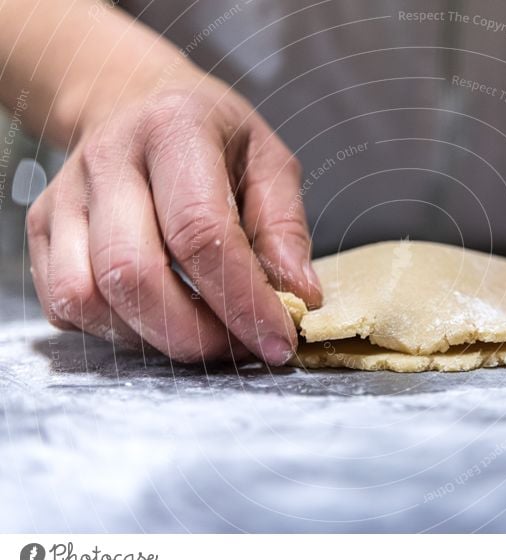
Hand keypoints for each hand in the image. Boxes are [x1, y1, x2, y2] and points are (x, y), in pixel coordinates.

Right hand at [26, 74, 320, 363]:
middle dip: (196, 333)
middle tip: (241, 346)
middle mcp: (108, 160)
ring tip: (203, 333)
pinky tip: (158, 317)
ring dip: (154, 338)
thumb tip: (301, 296)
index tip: (277, 339)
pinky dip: (116, 332)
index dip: (242, 300)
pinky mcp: (40, 229)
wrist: (134, 102)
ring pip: (89, 298)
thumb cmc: (211, 137)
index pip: (200, 231)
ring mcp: (64, 196)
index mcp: (174, 130)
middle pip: (134, 274)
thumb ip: (285, 227)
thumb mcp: (267, 161)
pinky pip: (66, 306)